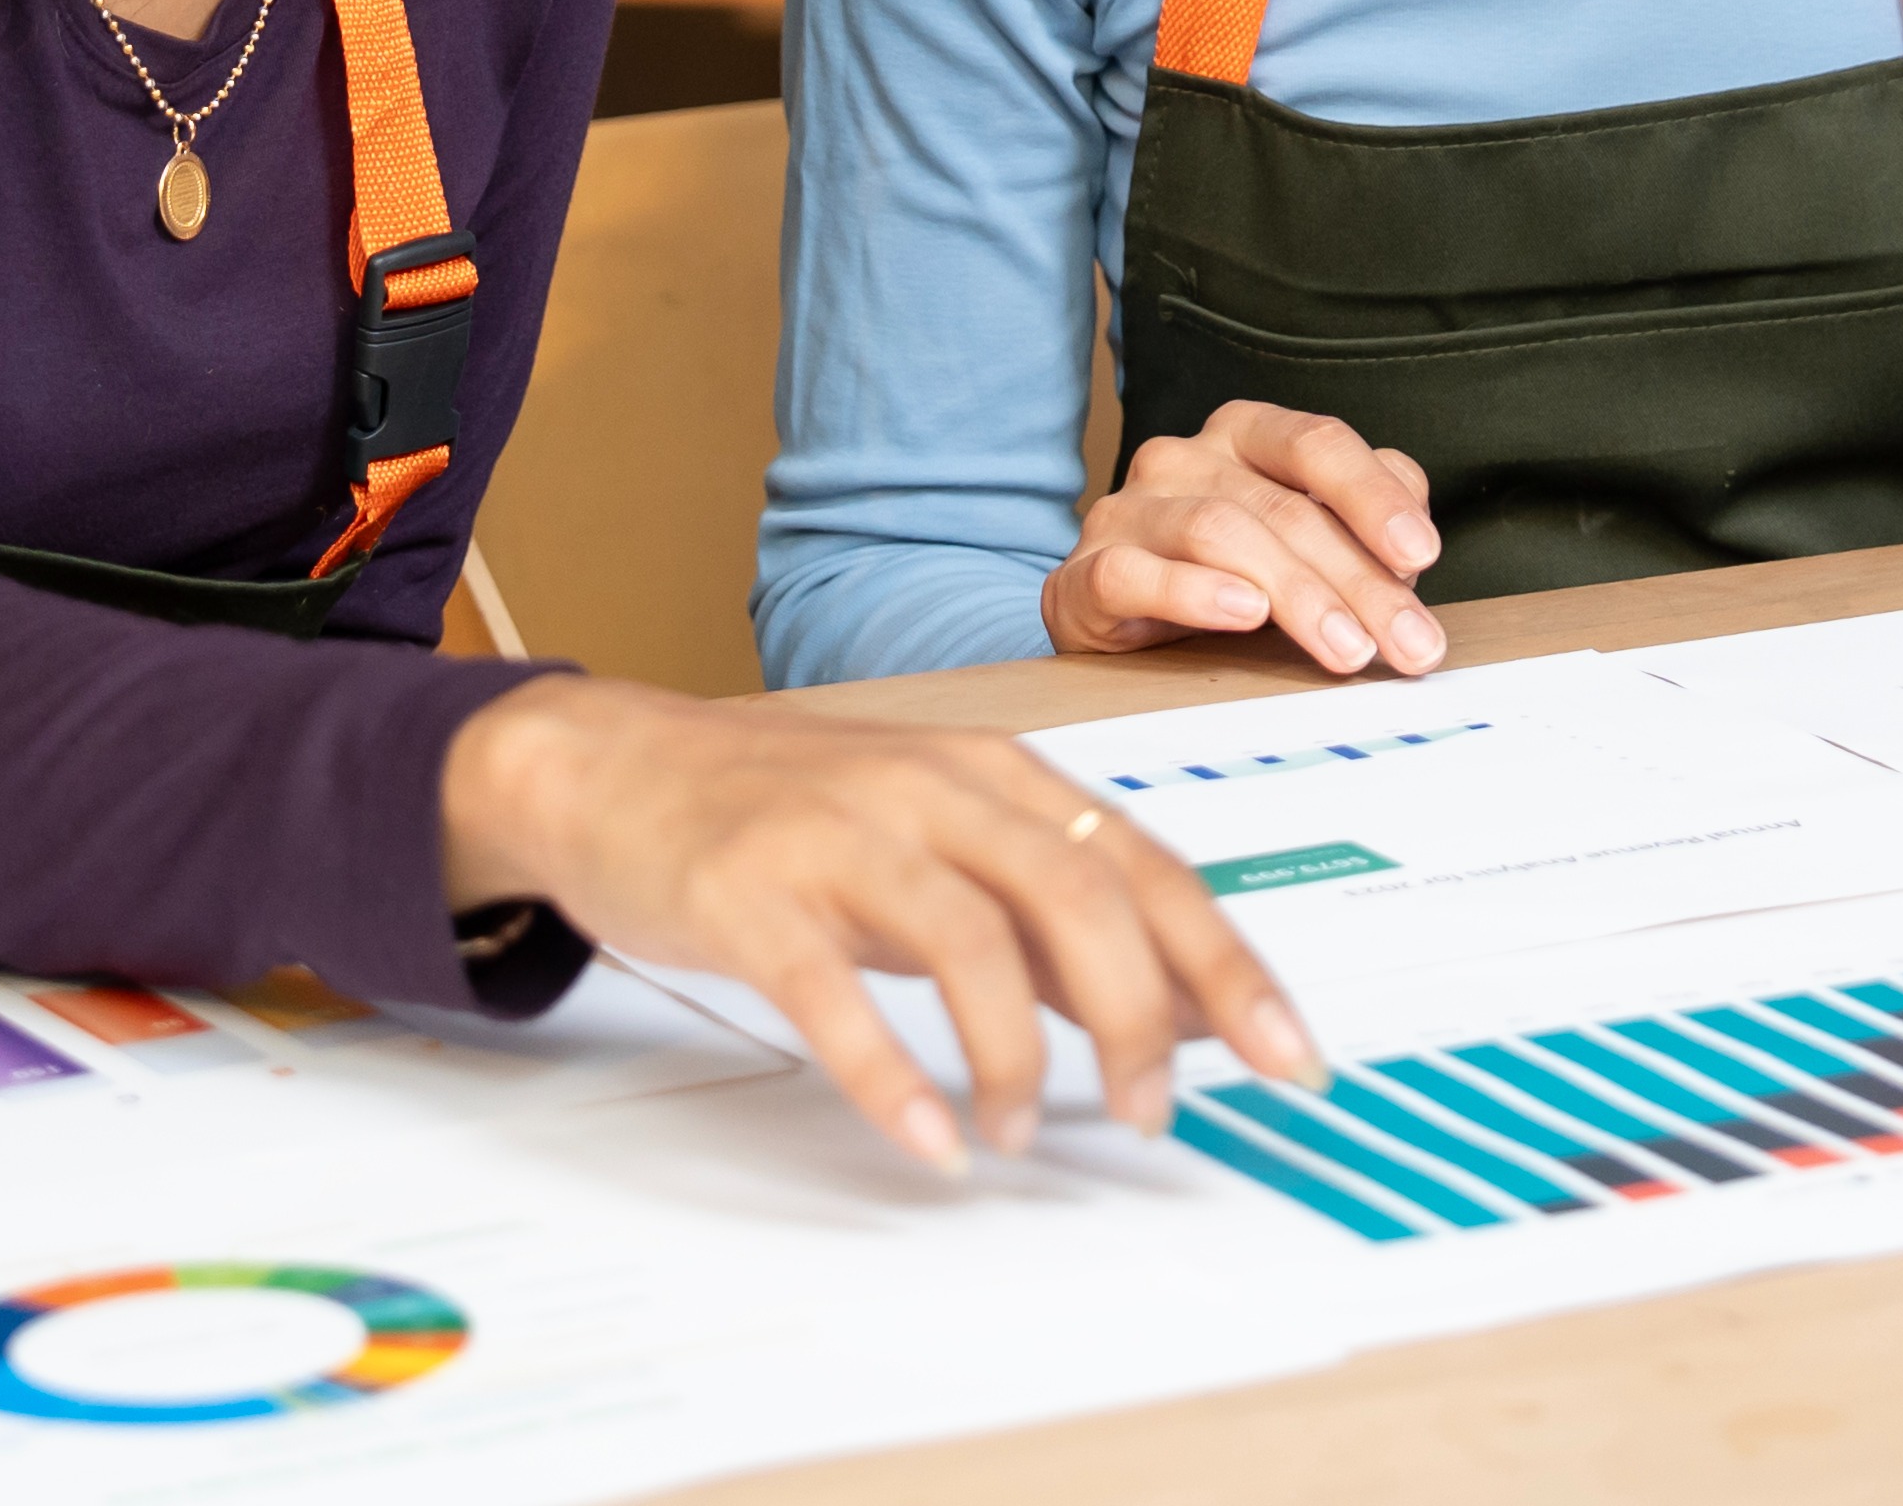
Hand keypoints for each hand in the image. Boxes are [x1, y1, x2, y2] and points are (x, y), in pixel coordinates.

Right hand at [435, 678, 1325, 1176]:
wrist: (612, 763)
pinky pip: (835, 991)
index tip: (1290, 1056)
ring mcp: (841, 832)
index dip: (1229, 966)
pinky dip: (892, 1075)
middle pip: (1081, 896)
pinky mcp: (752, 890)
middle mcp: (936, 788)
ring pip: (971, 940)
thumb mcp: (942, 846)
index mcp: (1000, 776)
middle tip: (1155, 1114)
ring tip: (1018, 1132)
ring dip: (1014, 1056)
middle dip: (1141, 1017)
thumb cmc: (791, 813)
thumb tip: (1178, 1009)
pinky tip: (929, 1139)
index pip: (1149, 869)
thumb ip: (1048, 918)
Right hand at [1045, 399, 1451, 677]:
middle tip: (1408, 643)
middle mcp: (1183, 458)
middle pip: (1284, 507)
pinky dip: (1194, 593)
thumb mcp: (1302, 545)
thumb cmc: (1225, 575)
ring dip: (1297, 595)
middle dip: (1359, 581)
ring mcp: (1129, 510)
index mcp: (1243, 435)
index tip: (1423, 555)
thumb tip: (1410, 549)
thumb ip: (1359, 528)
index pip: (1317, 443)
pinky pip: (1136, 574)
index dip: (1374, 496)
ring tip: (1346, 648)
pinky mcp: (1085, 572)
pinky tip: (1242, 614)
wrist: (1110, 617)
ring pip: (1220, 533)